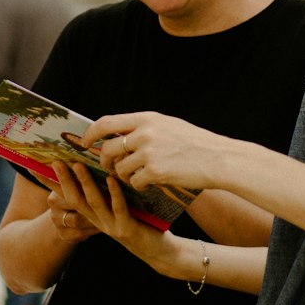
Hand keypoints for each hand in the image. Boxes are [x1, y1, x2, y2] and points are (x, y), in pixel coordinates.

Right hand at [56, 163, 180, 275]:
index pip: (67, 198)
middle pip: (75, 200)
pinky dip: (114, 193)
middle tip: (56, 162)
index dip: (52, 184)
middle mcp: (97, 222)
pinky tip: (111, 179)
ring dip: (85, 184)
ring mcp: (111, 226)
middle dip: (64, 181)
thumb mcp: (119, 208)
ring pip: (93, 203)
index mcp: (93, 216)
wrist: (159, 252)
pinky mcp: (126, 229)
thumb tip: (100, 161)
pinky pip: (119, 208)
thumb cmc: (141, 225)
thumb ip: (107, 191)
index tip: (36, 168)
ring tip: (79, 165)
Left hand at [83, 112, 226, 191]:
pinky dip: (138, 185)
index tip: (86, 142)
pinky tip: (149, 183)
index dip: (91, 134)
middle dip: (104, 161)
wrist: (218, 158)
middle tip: (108, 167)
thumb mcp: (168, 126)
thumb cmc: (195, 143)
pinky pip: (133, 182)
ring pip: (120, 168)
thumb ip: (143, 128)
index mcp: (146, 119)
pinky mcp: (155, 172)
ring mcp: (149, 153)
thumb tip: (118, 134)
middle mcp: (144, 133)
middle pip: (108, 149)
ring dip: (123, 175)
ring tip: (135, 176)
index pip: (106, 122)